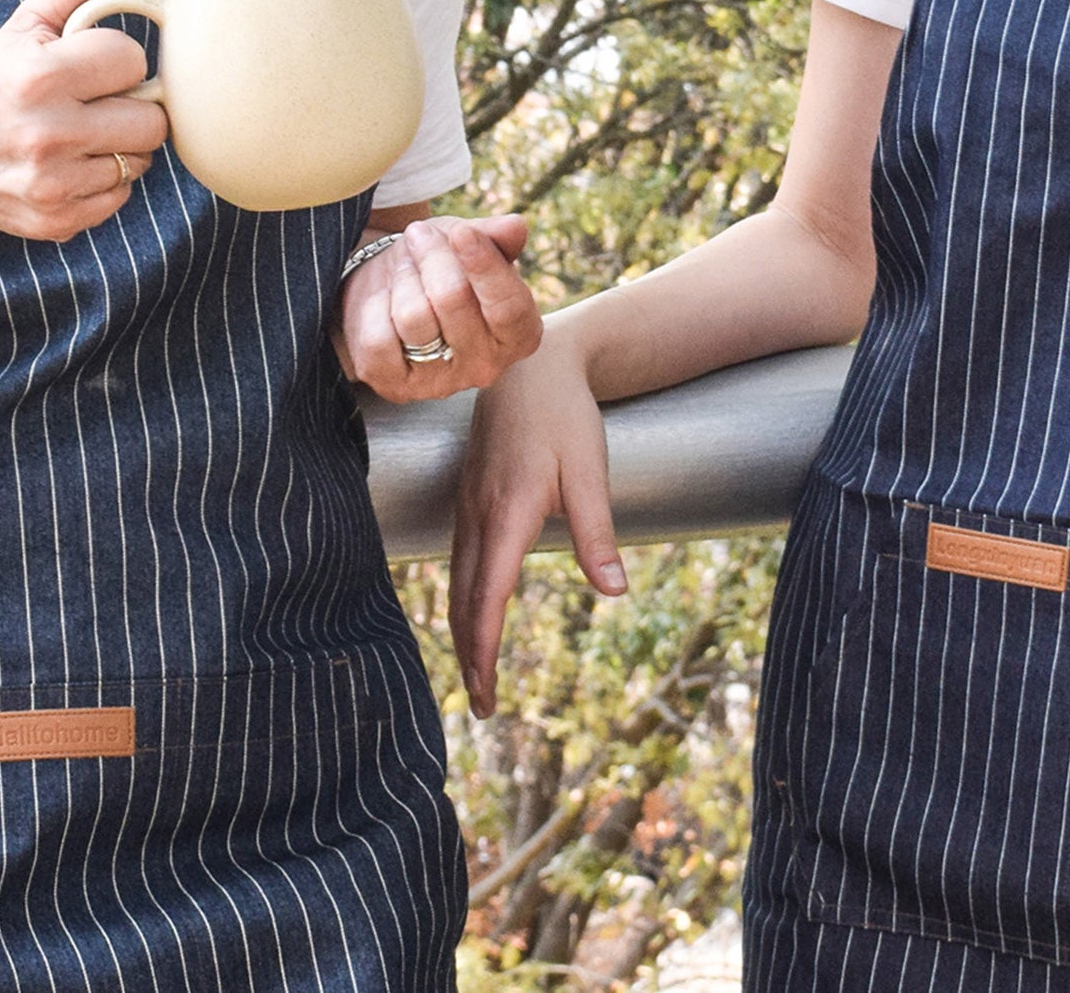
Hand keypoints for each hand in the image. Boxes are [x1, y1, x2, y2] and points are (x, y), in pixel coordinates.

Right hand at [0, 0, 170, 241]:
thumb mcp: (22, 29)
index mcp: (39, 76)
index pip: (132, 59)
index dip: (117, 61)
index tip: (91, 68)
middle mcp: (48, 133)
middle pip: (152, 118)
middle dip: (131, 106)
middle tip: (97, 104)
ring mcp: (55, 182)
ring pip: (142, 158)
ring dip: (122, 144)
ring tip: (84, 133)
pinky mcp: (60, 219)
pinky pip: (122, 194)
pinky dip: (106, 180)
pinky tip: (72, 166)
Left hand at [334, 215, 540, 400]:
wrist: (388, 290)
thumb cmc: (441, 266)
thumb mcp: (468, 241)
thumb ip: (495, 236)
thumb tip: (515, 228)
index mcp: (520, 333)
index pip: (508, 306)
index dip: (484, 266)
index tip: (461, 233)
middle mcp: (487, 366)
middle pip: (453, 299)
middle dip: (432, 256)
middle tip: (420, 236)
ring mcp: (441, 383)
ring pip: (413, 315)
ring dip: (403, 278)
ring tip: (405, 269)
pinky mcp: (397, 388)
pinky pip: (379, 338)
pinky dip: (375, 307)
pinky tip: (383, 302)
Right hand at [448, 335, 625, 717]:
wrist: (532, 363)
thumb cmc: (564, 414)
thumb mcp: (590, 470)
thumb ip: (597, 532)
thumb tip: (613, 592)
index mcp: (507, 512)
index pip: (486, 599)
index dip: (483, 653)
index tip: (486, 697)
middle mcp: (478, 513)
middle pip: (463, 600)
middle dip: (469, 656)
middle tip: (481, 705)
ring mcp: (468, 502)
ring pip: (456, 580)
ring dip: (462, 629)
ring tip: (475, 670)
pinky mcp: (469, 494)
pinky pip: (457, 557)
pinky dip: (461, 595)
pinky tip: (471, 610)